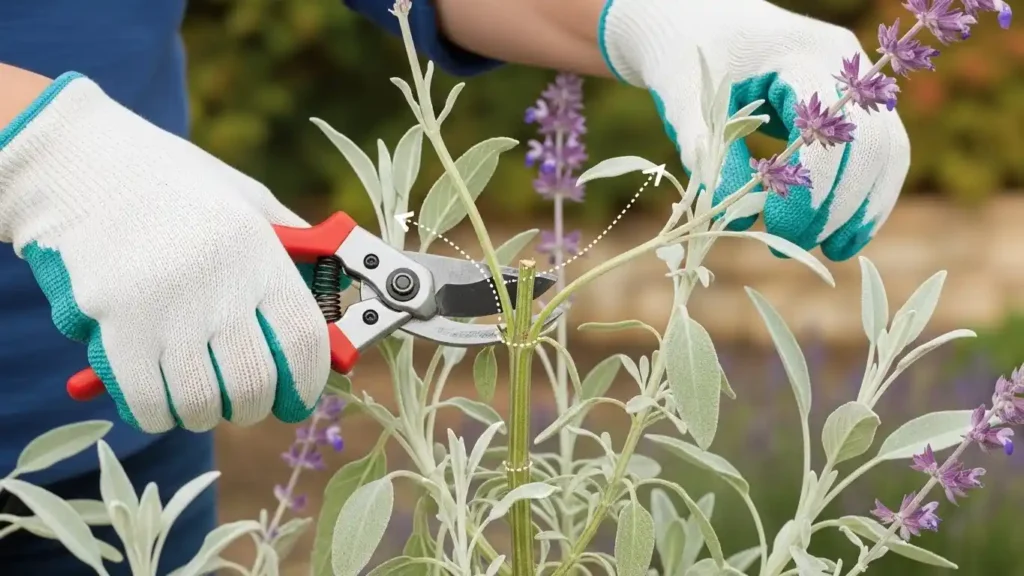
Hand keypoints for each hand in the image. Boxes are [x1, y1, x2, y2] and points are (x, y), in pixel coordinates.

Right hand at [0, 73, 329, 432]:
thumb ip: (292, 245)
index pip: (303, 341)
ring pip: (200, 402)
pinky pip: (146, 402)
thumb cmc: (172, 183)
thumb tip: (331, 295)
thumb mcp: (246, 198)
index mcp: (259, 250)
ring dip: (206, 413)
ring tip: (203, 399)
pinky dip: (159, 414)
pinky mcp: (113, 324)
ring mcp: (163, 307)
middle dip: (256, 405)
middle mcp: (218, 283)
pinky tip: (162, 401)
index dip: (307, 383)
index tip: (298, 397)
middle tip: (248, 399)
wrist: (78, 163)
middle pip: (254, 382)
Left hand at [600, 0, 909, 260]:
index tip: (781, 231)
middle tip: (795, 245)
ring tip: (832, 252)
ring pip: (887, 152)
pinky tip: (841, 235)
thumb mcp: (686, 103)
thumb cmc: (686, 57)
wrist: (699, 21)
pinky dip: (865, 196)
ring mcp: (857, 85)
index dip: (813, 189)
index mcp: (803, 54)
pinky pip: (879, 155)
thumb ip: (709, 154)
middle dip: (839, 205)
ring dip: (864, 208)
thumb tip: (739, 220)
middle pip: (871, 145)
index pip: (829, 130)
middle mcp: (845, 65)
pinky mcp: (855, 106)